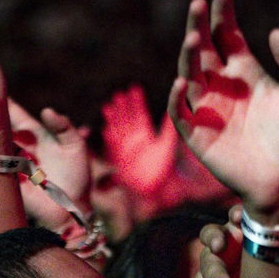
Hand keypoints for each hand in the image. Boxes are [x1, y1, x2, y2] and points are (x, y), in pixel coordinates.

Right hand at [9, 99, 93, 226]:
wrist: (71, 207)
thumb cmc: (76, 175)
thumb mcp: (75, 147)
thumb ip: (64, 127)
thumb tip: (46, 111)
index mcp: (33, 134)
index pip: (13, 114)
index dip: (1, 102)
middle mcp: (17, 144)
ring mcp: (8, 161)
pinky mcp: (4, 178)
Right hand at [102, 84, 180, 200]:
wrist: (161, 189)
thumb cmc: (167, 168)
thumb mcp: (168, 144)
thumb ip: (169, 128)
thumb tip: (172, 111)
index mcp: (147, 136)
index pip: (140, 115)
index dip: (137, 102)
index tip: (134, 88)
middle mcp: (135, 142)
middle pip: (126, 120)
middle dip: (122, 108)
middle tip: (118, 94)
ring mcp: (126, 151)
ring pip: (118, 131)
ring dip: (113, 120)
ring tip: (108, 106)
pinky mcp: (121, 162)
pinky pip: (114, 149)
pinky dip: (111, 141)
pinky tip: (106, 131)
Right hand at [167, 0, 278, 222]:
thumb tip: (278, 31)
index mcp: (247, 74)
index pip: (228, 36)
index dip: (223, 13)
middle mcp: (224, 87)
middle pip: (204, 49)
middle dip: (200, 25)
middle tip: (199, 3)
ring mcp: (209, 109)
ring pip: (190, 74)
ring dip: (189, 56)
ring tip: (195, 38)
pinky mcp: (199, 134)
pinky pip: (182, 112)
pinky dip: (179, 97)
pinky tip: (184, 82)